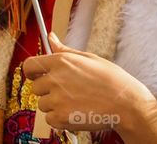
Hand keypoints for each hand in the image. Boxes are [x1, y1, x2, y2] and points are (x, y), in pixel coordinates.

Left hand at [22, 34, 156, 133]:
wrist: (126, 104)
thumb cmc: (111, 80)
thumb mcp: (88, 58)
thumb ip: (64, 50)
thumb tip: (51, 37)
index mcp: (61, 61)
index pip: (29, 65)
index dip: (31, 72)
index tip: (36, 77)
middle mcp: (55, 79)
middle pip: (35, 87)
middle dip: (47, 90)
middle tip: (67, 92)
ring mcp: (57, 99)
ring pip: (42, 104)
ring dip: (54, 106)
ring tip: (75, 103)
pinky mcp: (61, 117)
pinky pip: (49, 119)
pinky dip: (59, 119)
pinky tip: (75, 113)